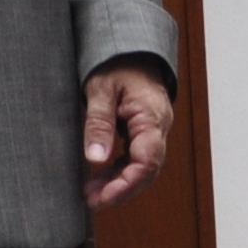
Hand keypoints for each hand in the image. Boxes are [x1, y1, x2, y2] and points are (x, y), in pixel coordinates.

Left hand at [82, 57, 173, 208]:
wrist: (130, 45)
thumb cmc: (115, 62)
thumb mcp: (100, 88)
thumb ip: (99, 122)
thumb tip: (95, 159)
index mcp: (152, 119)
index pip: (145, 163)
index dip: (125, 185)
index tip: (102, 198)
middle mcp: (158, 128)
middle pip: (145, 171)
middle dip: (120, 190)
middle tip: (91, 201)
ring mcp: (152, 130)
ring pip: (140, 166)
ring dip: (118, 182)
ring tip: (90, 194)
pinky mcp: (143, 129)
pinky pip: (135, 156)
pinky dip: (119, 169)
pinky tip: (100, 177)